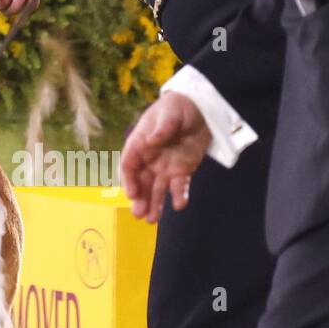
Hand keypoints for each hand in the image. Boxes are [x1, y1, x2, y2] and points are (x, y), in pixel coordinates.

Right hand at [120, 92, 210, 223]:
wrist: (200, 108)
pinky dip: (179, 196)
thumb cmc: (178, 107)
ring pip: (156, 188)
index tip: (132, 194)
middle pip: (140, 181)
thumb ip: (162, 127)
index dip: (128, 180)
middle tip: (140, 215)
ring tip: (152, 220)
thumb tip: (151, 140)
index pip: (129, 164)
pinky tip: (179, 205)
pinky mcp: (182, 171)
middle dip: (139, 198)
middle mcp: (149, 158)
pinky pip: (179, 186)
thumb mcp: (170, 112)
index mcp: (140, 143)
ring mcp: (165, 166)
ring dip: (154, 204)